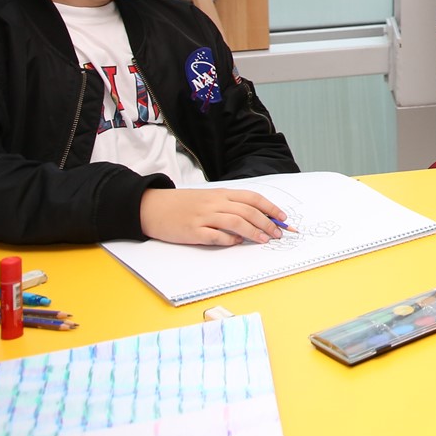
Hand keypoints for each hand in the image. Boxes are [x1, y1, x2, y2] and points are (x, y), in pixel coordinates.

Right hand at [139, 187, 286, 245]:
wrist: (152, 207)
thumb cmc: (183, 204)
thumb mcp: (208, 198)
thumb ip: (229, 205)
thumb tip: (254, 218)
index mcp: (221, 194)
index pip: (253, 198)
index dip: (271, 208)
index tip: (283, 218)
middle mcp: (215, 203)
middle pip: (248, 211)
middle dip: (267, 223)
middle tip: (278, 233)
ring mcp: (203, 217)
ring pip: (235, 222)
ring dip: (253, 232)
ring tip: (264, 240)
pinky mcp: (192, 231)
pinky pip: (215, 236)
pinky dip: (228, 239)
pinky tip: (236, 242)